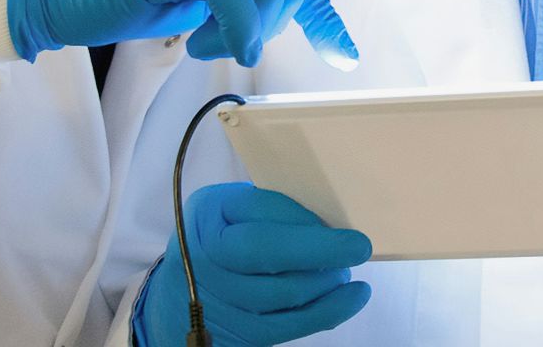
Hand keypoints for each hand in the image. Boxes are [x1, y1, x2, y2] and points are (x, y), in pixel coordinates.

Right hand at [135, 182, 371, 345]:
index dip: (301, 219)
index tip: (338, 221)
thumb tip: (331, 221)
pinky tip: (352, 297)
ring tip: (346, 270)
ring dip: (326, 281)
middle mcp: (204, 254)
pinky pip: (288, 326)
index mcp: (208, 212)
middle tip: (358, 248)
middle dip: (318, 250)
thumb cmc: (225, 237)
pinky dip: (327, 311)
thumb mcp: (236, 210)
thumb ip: (273, 209)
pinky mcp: (236, 332)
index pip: (257, 210)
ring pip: (282, 291)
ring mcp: (216, 298)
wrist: (183, 291)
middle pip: (264, 252)